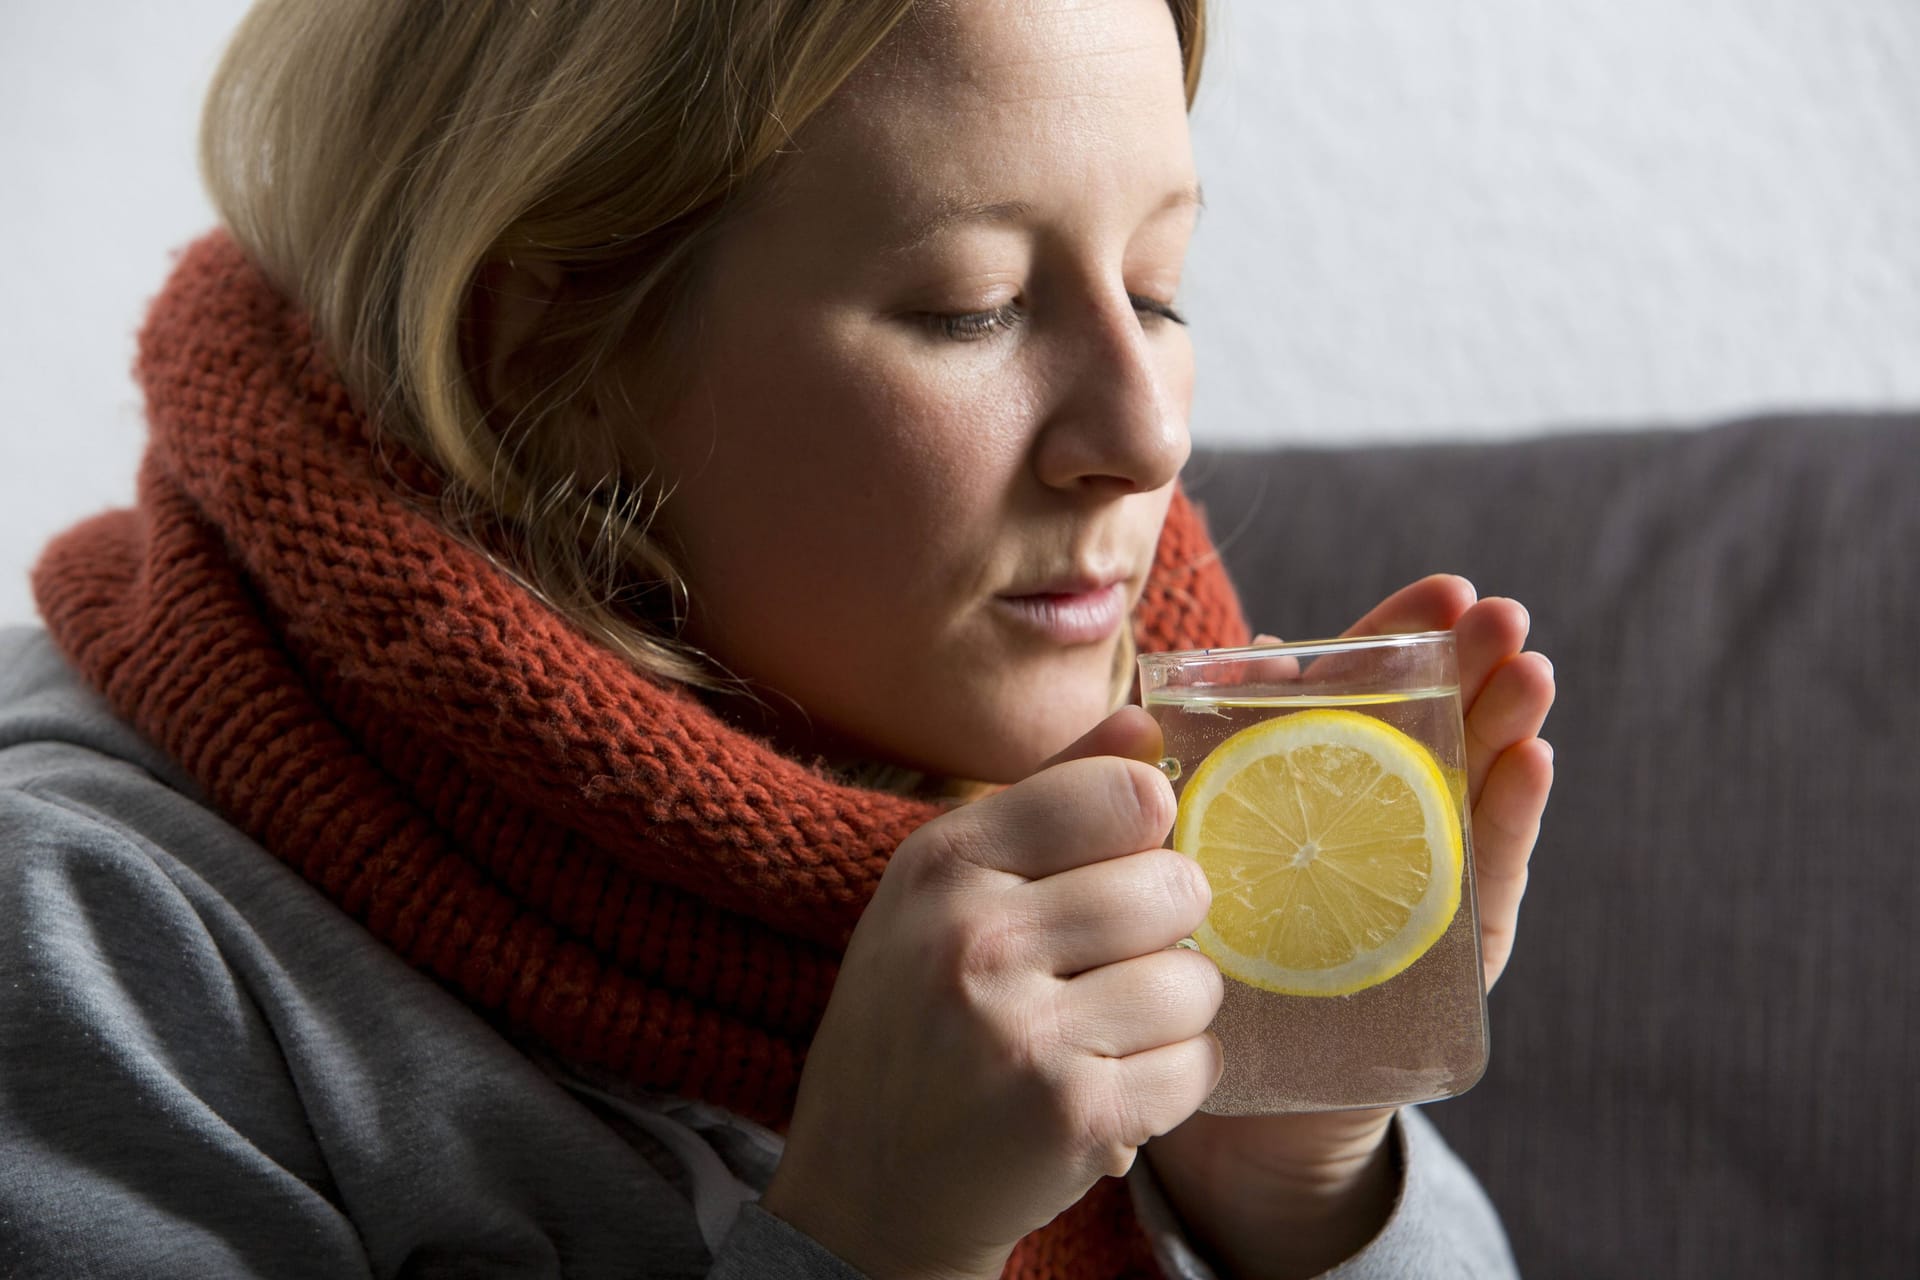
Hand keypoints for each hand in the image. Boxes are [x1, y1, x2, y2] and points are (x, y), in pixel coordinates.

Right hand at [762, 709, 1224, 1279]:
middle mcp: (975, 936)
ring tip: (1106, 1029)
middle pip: (1176, 884)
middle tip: (1110, 963)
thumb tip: (1149, 719)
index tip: (1119, 864)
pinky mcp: (1072, 1115)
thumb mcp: (950, 888)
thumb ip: (1053, 794)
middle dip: (1165, 928)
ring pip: (1197, 980)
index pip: (1121, 792)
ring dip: (1172, 1012)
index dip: (1145, 829)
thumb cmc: (921, 1016)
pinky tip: (1111, 1084)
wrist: (871, 1189)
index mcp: (945, 861)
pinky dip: (1173, 1081)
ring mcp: (1022, 1030)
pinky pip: (1198, 1065)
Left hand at [1145, 575, 1554, 1279]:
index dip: (1403, 639)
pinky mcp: (1449, 951)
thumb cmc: (1205, 950)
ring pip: (1473, 788)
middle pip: (1437, 726)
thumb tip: (1223, 678)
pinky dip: (1505, 822)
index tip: (1442, 591)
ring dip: (1505, 728)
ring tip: (1529, 674)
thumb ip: (1197, 765)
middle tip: (1500, 615)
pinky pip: (1481, 879)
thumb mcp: (1192, 846)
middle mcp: (1384, 819)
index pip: (1367, 692)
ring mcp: (1425, 881)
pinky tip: (1529, 767)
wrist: (1233, 1093)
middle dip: (1473, 667)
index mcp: (1318, 781)